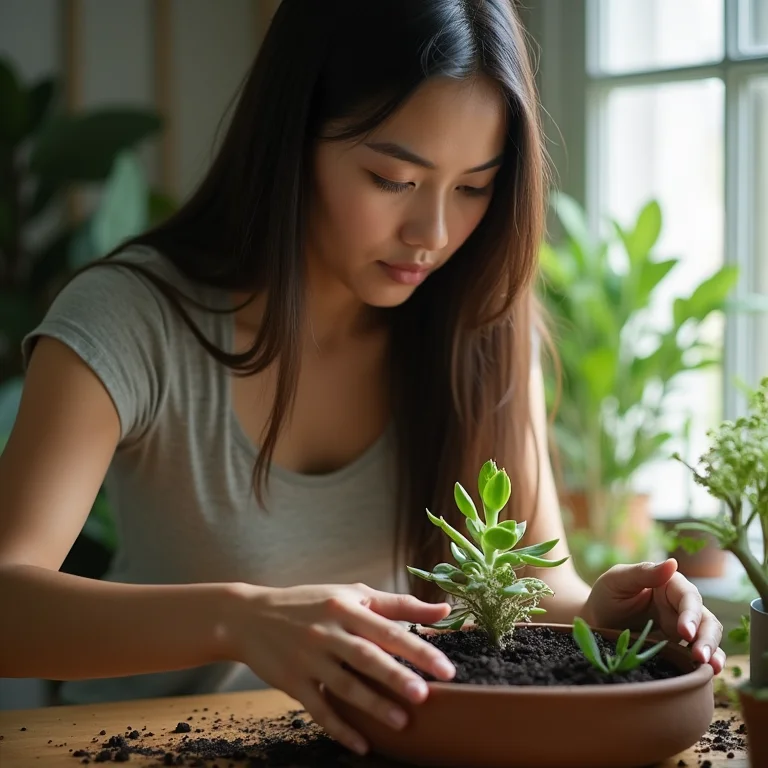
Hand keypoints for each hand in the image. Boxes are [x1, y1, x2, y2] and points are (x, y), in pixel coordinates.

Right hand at [225, 582, 455, 755]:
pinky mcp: (292, 682)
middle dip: (395, 676)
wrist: (249, 616)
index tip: (445, 668)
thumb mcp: (350, 595)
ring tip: (402, 722)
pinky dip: (340, 728)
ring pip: (345, 685)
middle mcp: (328, 632)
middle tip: (424, 695)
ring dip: (373, 705)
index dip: (417, 648)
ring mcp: (309, 659)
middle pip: (366, 656)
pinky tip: (362, 744)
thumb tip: (444, 609)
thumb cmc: (309, 603)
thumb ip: (396, 604)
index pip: (387, 628)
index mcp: (346, 607)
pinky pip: (318, 708)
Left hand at [582, 558, 724, 673]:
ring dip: (713, 650)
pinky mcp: (679, 647)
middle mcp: (680, 605)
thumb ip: (643, 573)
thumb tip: (673, 562)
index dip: (690, 614)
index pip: (688, 597)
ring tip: (710, 667)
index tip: (684, 632)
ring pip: (708, 636)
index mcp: (668, 585)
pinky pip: (700, 653)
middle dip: (706, 637)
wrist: (595, 624)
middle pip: (705, 618)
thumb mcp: (617, 581)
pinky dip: (710, 661)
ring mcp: (682, 628)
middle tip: (699, 656)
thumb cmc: (606, 597)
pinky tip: (710, 672)